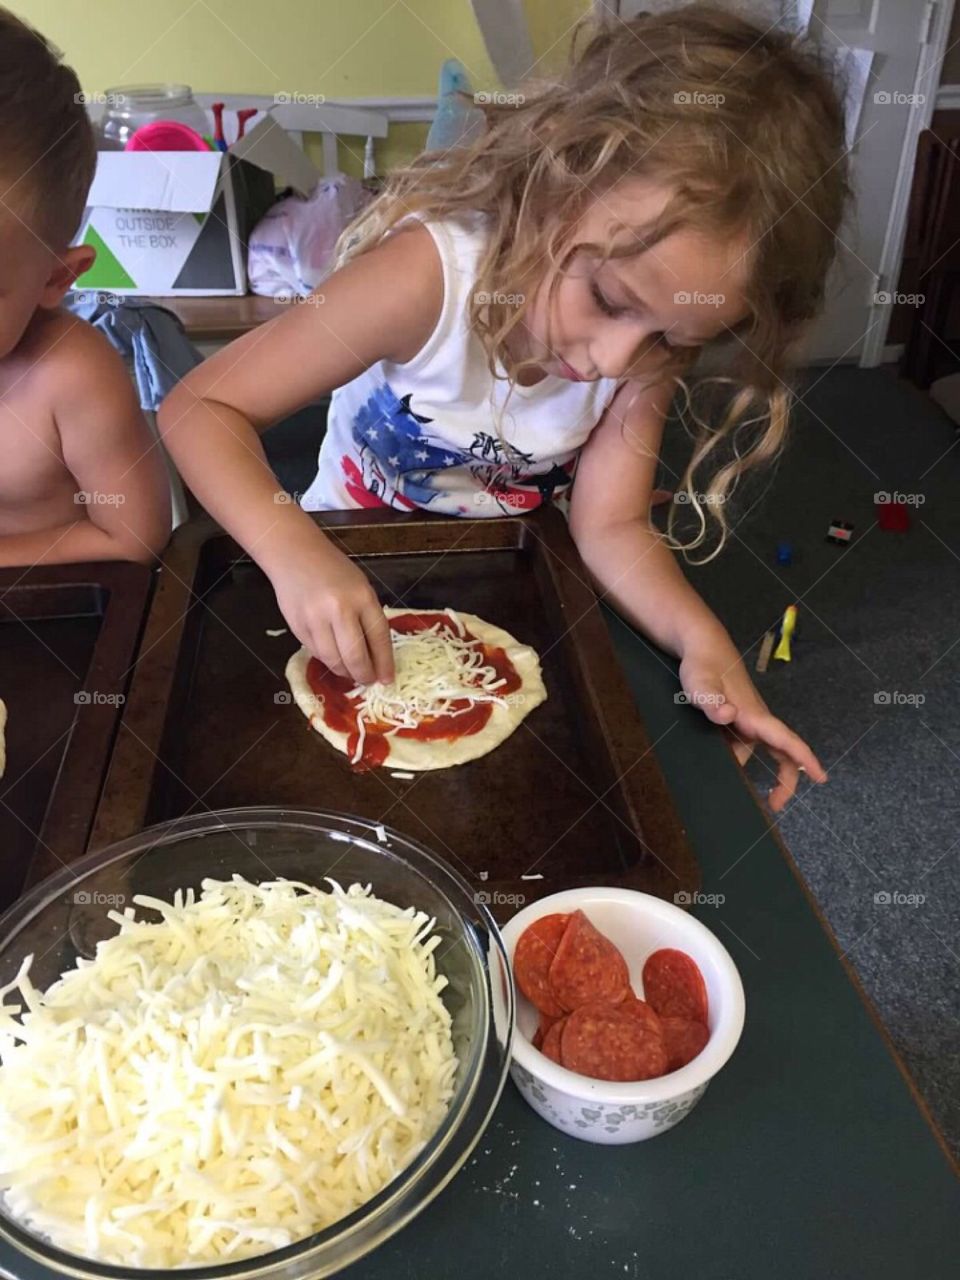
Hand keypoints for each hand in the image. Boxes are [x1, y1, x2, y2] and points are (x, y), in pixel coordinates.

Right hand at [273, 542, 393, 685]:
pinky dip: (328, 660)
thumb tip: (377, 656)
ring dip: (345, 672)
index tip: (388, 678)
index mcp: (362, 597)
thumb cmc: (334, 571)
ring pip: (333, 660)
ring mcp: (315, 619)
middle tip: (368, 680)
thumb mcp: (360, 587)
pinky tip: (334, 658)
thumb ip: (368, 618)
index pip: (378, 638)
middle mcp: (339, 609)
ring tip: (351, 673)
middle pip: (355, 656)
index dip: (384, 662)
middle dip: (364, 674)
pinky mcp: (297, 627)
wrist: (295, 555)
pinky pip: (316, 653)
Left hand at [678, 647, 826, 812]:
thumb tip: (728, 714)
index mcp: (754, 716)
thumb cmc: (703, 665)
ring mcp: (746, 721)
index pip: (786, 740)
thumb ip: (712, 701)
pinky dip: (733, 757)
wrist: (701, 647)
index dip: (806, 759)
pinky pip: (740, 744)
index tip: (822, 778)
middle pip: (781, 752)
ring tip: (725, 786)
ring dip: (745, 769)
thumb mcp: (701, 684)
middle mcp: (756, 721)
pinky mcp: (735, 721)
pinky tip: (715, 763)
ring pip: (755, 751)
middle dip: (784, 780)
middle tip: (774, 806)